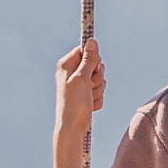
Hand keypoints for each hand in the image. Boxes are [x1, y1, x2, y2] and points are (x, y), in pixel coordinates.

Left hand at [54, 39, 106, 167]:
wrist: (72, 128)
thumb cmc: (73, 103)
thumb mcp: (82, 78)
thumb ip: (89, 59)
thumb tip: (91, 40)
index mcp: (67, 65)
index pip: (86, 51)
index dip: (94, 60)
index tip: (93, 70)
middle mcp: (72, 73)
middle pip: (96, 66)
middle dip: (98, 78)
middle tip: (89, 87)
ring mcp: (79, 85)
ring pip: (100, 80)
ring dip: (98, 90)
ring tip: (88, 99)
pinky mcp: (85, 95)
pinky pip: (99, 92)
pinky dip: (97, 99)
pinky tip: (89, 105)